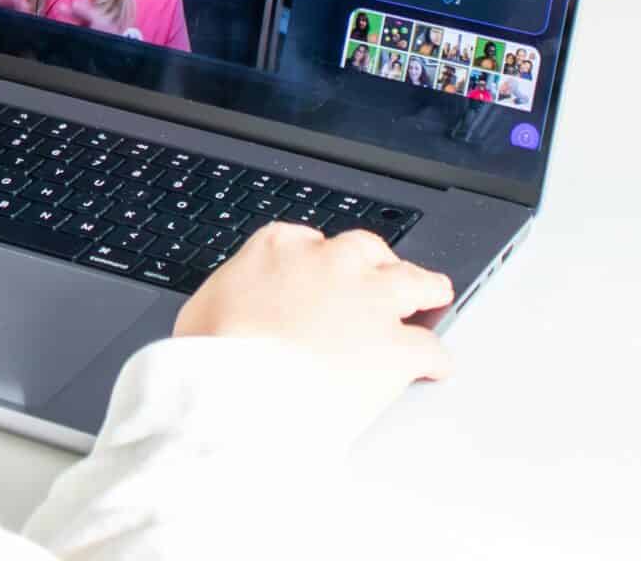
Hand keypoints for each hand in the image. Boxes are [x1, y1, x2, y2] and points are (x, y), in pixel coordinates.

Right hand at [174, 223, 453, 395]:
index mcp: (280, 248)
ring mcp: (368, 302)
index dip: (322, 265)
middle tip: (379, 281)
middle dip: (376, 266)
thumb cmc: (210, 361)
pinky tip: (434, 368)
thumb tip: (234, 309)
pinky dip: (433, 361)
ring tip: (435, 296)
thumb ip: (234, 296)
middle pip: (368, 251)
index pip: (312, 243)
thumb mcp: (206, 309)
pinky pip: (430, 349)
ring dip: (426, 290)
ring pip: (414, 282)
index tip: (323, 278)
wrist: (236, 398)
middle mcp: (331, 263)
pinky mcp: (395, 348)